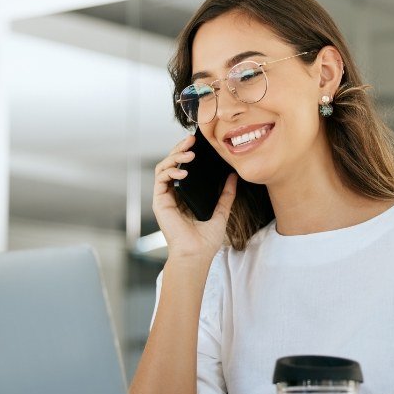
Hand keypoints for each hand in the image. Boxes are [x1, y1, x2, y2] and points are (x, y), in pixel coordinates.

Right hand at [152, 133, 238, 261]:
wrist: (196, 254)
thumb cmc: (206, 239)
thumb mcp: (222, 211)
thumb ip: (226, 194)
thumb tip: (233, 176)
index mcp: (186, 195)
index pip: (184, 167)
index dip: (188, 152)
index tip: (199, 143)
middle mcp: (174, 194)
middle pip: (172, 163)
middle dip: (180, 148)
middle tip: (191, 139)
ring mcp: (165, 197)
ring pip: (164, 167)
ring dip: (174, 156)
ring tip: (189, 154)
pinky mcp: (159, 201)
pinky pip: (160, 178)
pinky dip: (170, 170)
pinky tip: (183, 171)